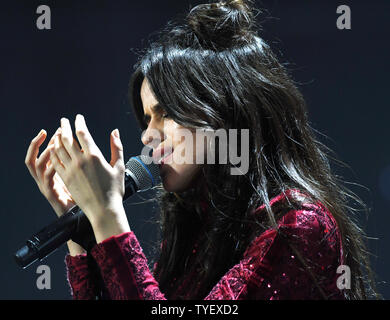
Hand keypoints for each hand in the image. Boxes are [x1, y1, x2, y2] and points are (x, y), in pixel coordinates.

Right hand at [25, 128, 75, 217]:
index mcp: (51, 172)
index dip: (47, 140)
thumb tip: (83, 146)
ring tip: (54, 143)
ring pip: (37, 166)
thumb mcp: (79, 175)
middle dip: (43, 143)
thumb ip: (79, 161)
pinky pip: (47, 178)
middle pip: (36, 156)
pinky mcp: (51, 193)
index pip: (44, 152)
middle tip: (55, 132)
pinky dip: (51, 167)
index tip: (56, 129)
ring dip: (45, 153)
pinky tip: (59, 161)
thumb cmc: (83, 195)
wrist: (83, 215)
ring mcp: (46, 185)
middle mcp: (45, 178)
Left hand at [49, 115, 129, 241]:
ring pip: (58, 149)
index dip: (79, 123)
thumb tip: (114, 131)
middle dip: (65, 126)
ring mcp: (70, 170)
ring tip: (59, 132)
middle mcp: (80, 161)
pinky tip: (54, 149)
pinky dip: (53, 152)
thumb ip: (116, 147)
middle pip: (67, 138)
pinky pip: (55, 161)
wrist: (103, 209)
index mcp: (94, 156)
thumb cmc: (114, 189)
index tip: (78, 118)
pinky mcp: (65, 179)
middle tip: (64, 120)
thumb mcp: (119, 166)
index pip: (82, 133)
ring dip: (57, 138)